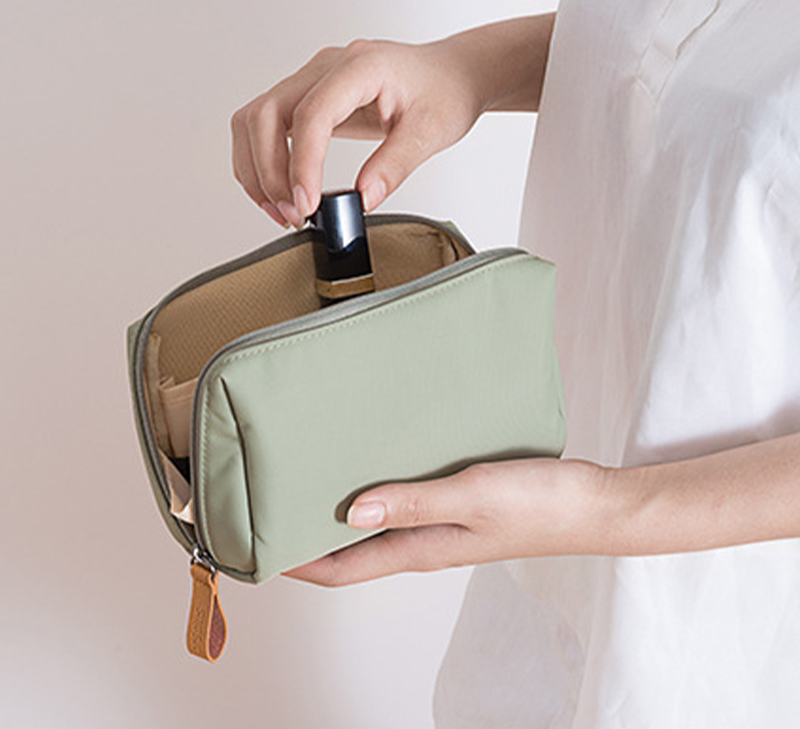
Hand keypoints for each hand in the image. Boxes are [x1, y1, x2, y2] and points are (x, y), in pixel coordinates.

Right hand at [230, 38, 486, 227]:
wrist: (450, 74)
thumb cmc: (445, 93)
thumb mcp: (431, 132)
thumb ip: (395, 165)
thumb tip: (363, 199)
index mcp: (360, 66)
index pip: (311, 114)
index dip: (302, 164)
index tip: (306, 204)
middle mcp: (327, 67)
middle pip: (266, 114)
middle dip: (269, 172)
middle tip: (293, 214)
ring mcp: (312, 79)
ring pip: (255, 119)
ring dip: (257, 168)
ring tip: (283, 210)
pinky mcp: (308, 97)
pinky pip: (266, 125)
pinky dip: (262, 161)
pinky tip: (282, 192)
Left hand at [284, 458, 610, 586]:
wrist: (592, 503)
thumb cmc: (539, 505)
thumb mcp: (470, 497)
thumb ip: (412, 503)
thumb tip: (349, 512)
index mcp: (420, 549)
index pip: (341, 568)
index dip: (295, 563)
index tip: (254, 548)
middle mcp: (423, 542)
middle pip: (351, 551)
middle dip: (308, 537)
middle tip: (272, 506)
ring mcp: (441, 525)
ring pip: (375, 526)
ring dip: (340, 513)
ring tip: (311, 481)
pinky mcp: (457, 505)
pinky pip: (403, 503)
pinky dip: (378, 491)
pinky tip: (375, 462)